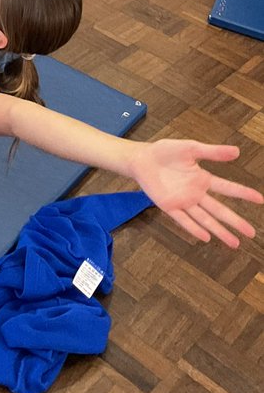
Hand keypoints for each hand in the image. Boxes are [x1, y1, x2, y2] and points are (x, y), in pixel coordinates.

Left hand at [130, 140, 261, 247]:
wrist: (142, 158)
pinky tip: (206, 237)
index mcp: (202, 178)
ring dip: (219, 231)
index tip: (261, 200)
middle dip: (235, 221)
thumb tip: (237, 151)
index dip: (243, 193)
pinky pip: (183, 220)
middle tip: (252, 233)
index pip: (227, 188)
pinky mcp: (169, 206)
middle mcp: (196, 193)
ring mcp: (183, 201)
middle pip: (219, 210)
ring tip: (235, 244)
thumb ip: (212, 152)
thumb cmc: (165, 151)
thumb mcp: (190, 148)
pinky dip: (194, 229)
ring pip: (205, 219)